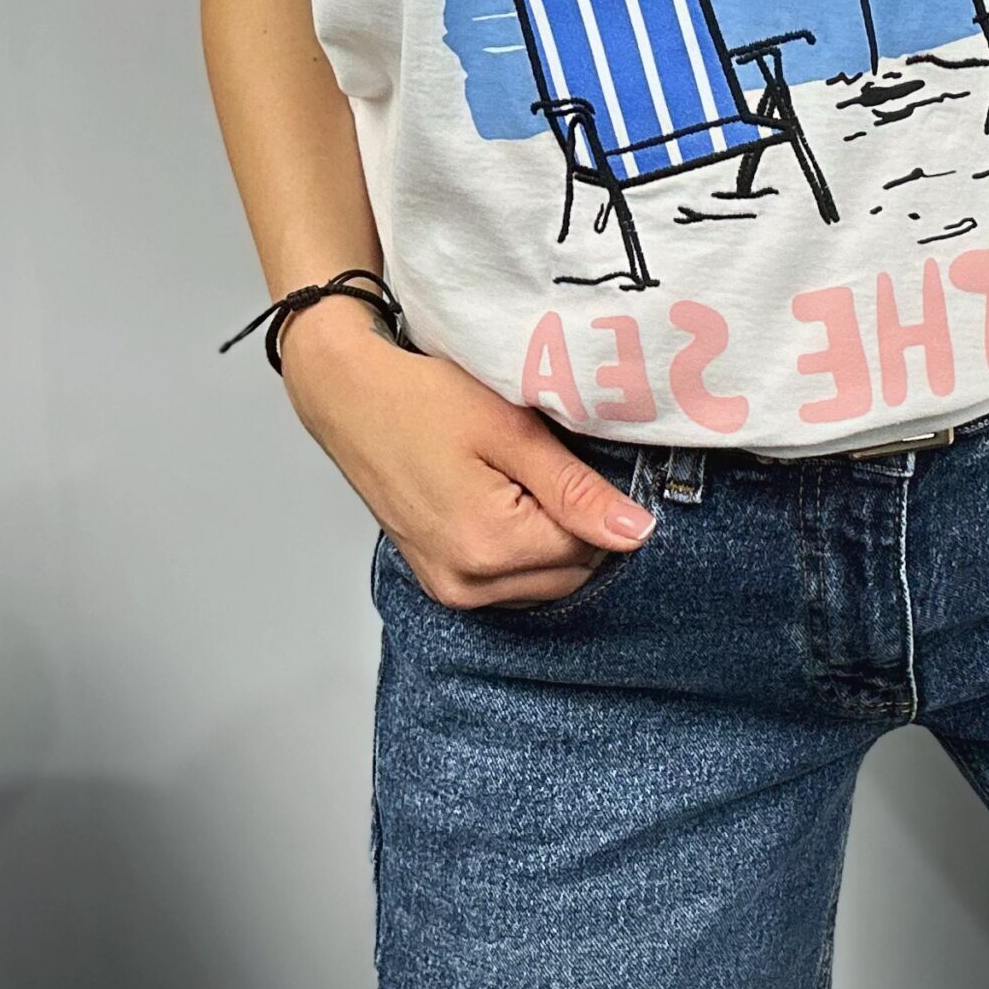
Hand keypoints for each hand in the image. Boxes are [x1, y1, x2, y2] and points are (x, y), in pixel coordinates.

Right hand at [279, 299, 654, 606]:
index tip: (578, 457)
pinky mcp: (439, 583)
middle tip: (546, 463)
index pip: (591, 547)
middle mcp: (467, 584)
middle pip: (570, 573)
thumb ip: (576, 489)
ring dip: (551, 540)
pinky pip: (510, 583)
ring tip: (522, 479)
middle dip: (576, 524)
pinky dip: (523, 551)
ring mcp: (448, 590)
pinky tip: (507, 503)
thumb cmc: (424, 400)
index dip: (597, 501)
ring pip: (544, 583)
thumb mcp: (512, 431)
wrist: (350, 399)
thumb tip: (638, 532)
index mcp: (488, 546)